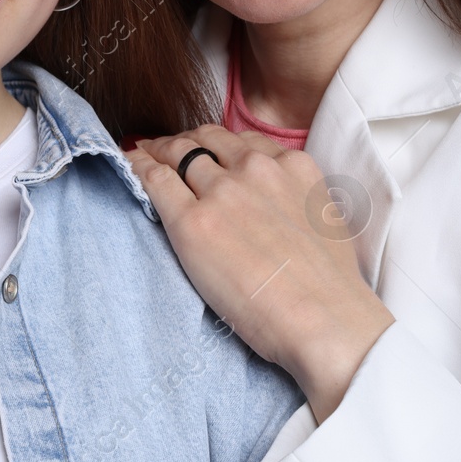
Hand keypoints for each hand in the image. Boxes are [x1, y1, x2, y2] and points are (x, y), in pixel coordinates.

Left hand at [127, 124, 394, 422]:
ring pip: (178, 154)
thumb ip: (297, 198)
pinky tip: (130, 166)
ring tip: (142, 155)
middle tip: (163, 148)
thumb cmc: (331, 287)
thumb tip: (275, 206)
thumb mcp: (325, 219)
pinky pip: (156, 180)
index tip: (202, 149)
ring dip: (158, 151)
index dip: (216, 143)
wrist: (326, 320)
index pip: (242, 141)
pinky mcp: (192, 222)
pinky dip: (139, 168)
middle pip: (206, 141)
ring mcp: (222, 192)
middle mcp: (256, 168)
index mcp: (293, 165)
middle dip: (183, 142)